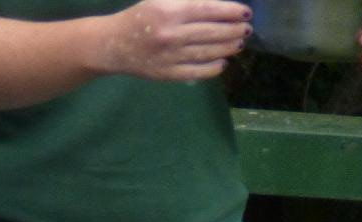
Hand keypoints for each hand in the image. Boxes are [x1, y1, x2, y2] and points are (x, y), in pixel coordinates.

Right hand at [105, 0, 253, 80]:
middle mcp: (172, 34)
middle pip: (211, 32)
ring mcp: (169, 57)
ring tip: (239, 43)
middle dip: (233, 30)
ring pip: (206, 53)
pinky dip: (212, 69)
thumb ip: (188, 0)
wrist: (114, 45)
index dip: (230, 11)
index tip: (246, 12)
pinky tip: (223, 63)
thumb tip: (216, 5)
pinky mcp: (166, 74)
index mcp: (170, 11)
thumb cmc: (141, 17)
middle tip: (247, 29)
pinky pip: (195, 72)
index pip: (208, 10)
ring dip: (227, 48)